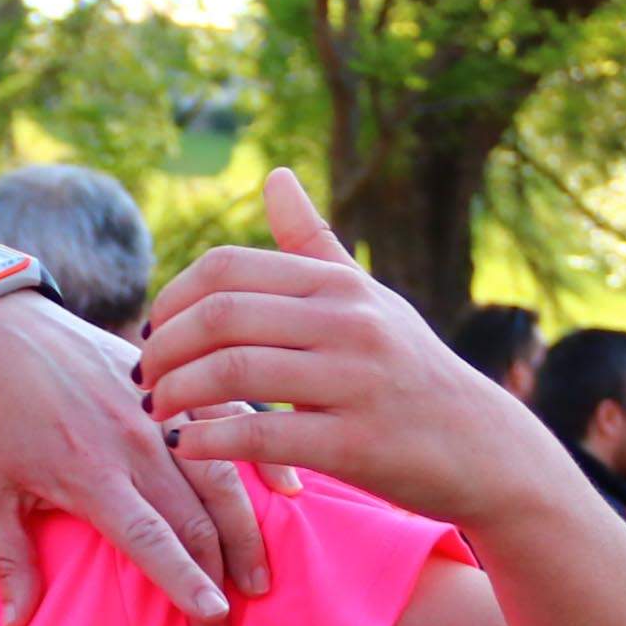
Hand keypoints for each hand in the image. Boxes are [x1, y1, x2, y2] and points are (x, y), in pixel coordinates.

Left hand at [0, 293, 259, 625]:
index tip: (213, 616)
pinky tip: (289, 492)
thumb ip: (9, 559)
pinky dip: (261, 455)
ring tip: (260, 581)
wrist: (6, 333)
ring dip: (246, 533)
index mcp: (91, 475)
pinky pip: (232, 419)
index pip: (150, 538)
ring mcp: (162, 412)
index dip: (185, 580)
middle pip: (196, 520)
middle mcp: (136, 446)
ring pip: (222, 478)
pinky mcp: (176, 386)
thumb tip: (17, 624)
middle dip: (218, 579)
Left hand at [138, 170, 569, 530]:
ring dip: (177, 392)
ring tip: (158, 410)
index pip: (228, 269)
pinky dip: (209, 439)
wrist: (482, 450)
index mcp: (339, 285)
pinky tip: (186, 446)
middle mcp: (349, 322)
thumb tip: (274, 175)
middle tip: (144, 376)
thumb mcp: (367, 299)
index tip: (153, 332)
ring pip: (233, 372)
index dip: (172, 299)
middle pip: (221, 316)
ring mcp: (355, 381)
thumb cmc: (410, 371)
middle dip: (164, 347)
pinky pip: (262, 436)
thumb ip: (313, 244)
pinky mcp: (356, 444)